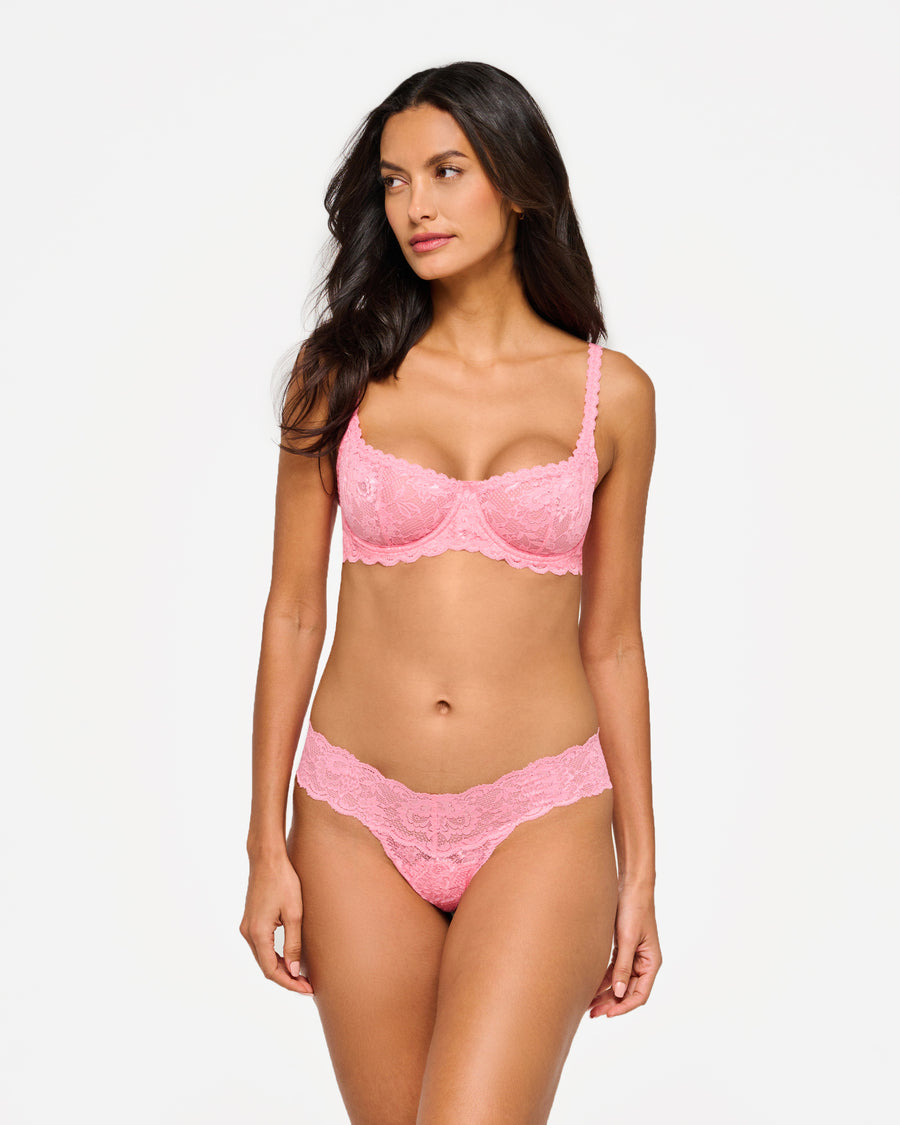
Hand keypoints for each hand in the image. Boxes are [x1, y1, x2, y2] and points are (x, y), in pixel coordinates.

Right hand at [239, 851, 314, 994]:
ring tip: (302, 975)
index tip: (307, 989)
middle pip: (266, 967)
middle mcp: (248, 933)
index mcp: (258, 933)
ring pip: (263, 957)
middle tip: (308, 986)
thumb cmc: (283, 881)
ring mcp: (247, 926)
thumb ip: (293, 944)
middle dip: (287, 979)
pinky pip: (261, 946)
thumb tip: (294, 971)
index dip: (289, 983)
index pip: (272, 970)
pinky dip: (274, 956)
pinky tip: (289, 958)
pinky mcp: (251, 920)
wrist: (267, 858)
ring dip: (280, 968)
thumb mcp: (294, 914)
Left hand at [587, 885, 660, 1017]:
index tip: (608, 1014)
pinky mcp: (623, 948)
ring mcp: (633, 956)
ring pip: (619, 982)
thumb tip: (617, 992)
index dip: (624, 1006)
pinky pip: (613, 969)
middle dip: (611, 1003)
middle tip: (592, 1013)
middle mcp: (644, 962)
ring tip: (587, 1004)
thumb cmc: (634, 909)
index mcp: (651, 963)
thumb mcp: (627, 939)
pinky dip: (603, 979)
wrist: (630, 886)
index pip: (639, 994)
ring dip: (605, 993)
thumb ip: (622, 966)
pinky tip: (590, 986)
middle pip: (627, 991)